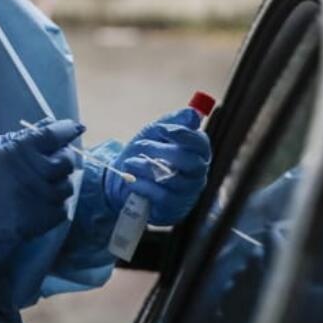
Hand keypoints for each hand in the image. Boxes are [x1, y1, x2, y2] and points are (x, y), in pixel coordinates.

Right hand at [0, 120, 83, 241]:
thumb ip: (22, 137)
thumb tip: (50, 122)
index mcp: (17, 151)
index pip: (52, 135)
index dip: (67, 129)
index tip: (75, 128)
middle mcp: (29, 175)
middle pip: (66, 163)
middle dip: (64, 159)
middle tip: (56, 161)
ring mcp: (33, 201)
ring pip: (65, 189)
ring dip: (60, 185)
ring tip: (46, 184)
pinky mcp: (33, 223)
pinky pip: (60, 212)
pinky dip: (56, 207)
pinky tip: (42, 202)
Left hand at [104, 108, 210, 225]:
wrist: (122, 179)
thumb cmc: (145, 153)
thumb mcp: (155, 133)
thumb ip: (173, 122)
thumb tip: (192, 114)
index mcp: (197, 151)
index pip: (200, 142)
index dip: (183, 134)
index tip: (161, 129)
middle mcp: (198, 172)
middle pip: (188, 161)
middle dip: (160, 151)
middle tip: (140, 145)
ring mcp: (188, 192)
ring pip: (172, 178)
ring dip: (146, 167)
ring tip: (130, 162)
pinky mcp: (174, 207)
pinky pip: (162, 196)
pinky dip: (143, 186)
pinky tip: (132, 180)